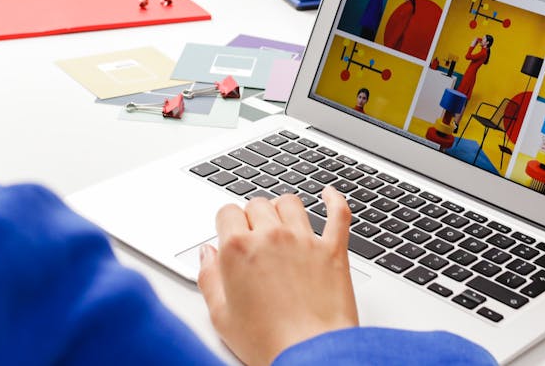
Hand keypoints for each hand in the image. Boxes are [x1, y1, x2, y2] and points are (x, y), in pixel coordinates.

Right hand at [198, 186, 358, 365]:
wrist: (311, 356)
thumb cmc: (267, 342)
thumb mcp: (221, 316)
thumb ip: (208, 278)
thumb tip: (207, 255)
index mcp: (238, 249)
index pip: (227, 212)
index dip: (227, 224)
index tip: (230, 234)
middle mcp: (271, 236)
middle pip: (257, 204)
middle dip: (252, 217)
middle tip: (254, 238)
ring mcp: (304, 240)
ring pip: (290, 203)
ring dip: (282, 209)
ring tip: (281, 223)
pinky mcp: (333, 250)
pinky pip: (337, 213)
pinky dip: (334, 200)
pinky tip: (328, 195)